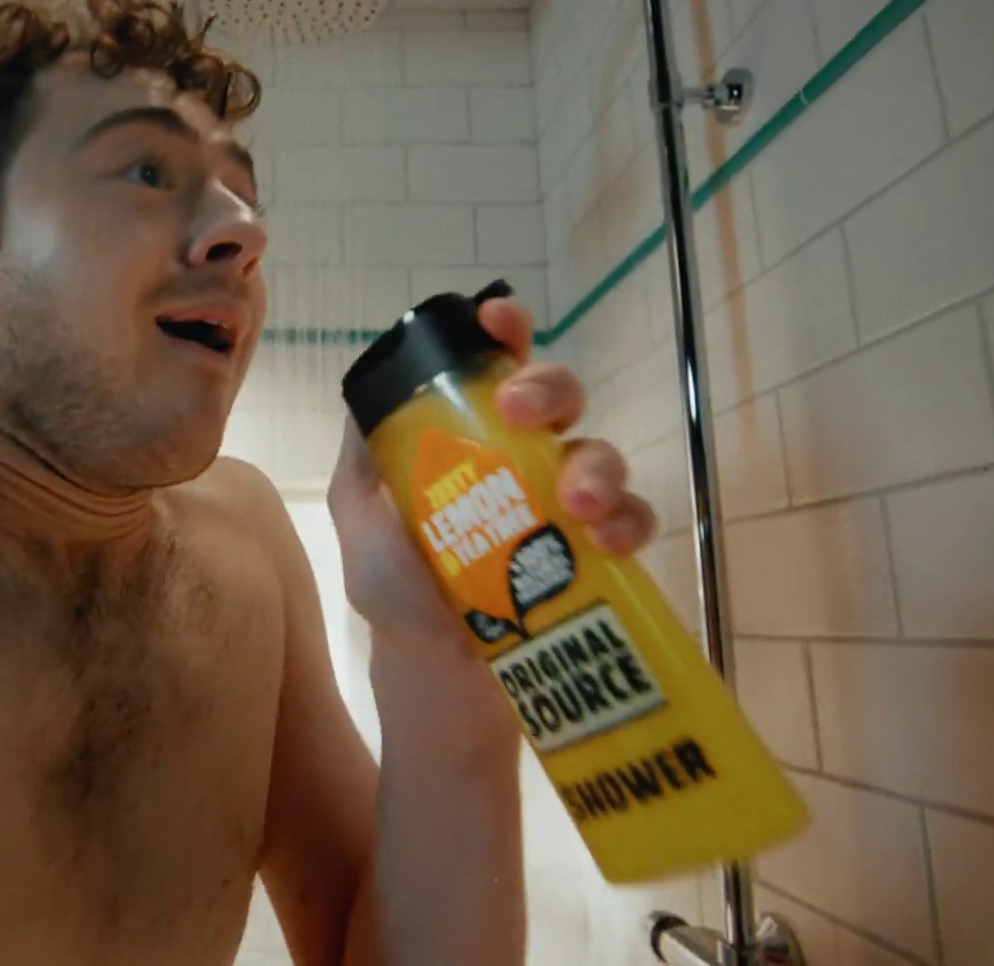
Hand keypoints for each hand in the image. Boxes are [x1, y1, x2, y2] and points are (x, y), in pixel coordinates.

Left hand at [327, 295, 658, 654]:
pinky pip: (633, 521)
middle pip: (555, 395)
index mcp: (469, 435)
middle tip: (518, 413)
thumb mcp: (360, 518)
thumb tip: (364, 391)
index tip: (497, 317)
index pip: (493, 365)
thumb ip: (363, 458)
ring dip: (594, 465)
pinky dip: (629, 524)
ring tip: (577, 502)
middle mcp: (524, 457)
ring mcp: (566, 504)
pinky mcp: (600, 555)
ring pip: (599, 453)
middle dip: (546, 390)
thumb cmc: (398, 590)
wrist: (436, 676)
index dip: (503, 331)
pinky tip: (608, 543)